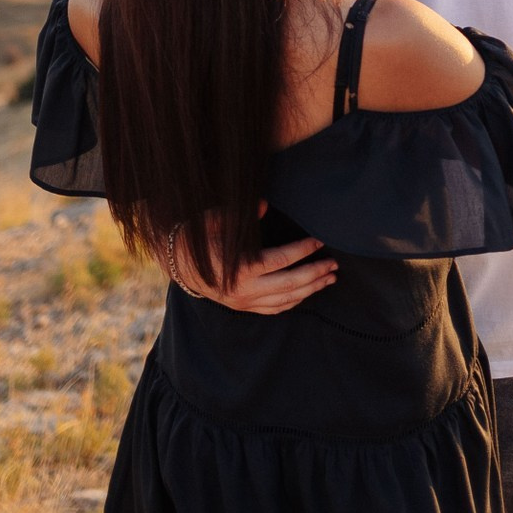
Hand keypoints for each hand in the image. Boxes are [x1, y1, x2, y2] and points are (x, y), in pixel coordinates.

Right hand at [162, 211, 336, 314]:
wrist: (178, 265)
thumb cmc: (197, 238)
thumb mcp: (214, 220)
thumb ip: (240, 213)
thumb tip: (265, 203)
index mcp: (239, 268)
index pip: (280, 260)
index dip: (302, 251)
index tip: (319, 241)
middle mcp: (244, 290)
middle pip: (290, 284)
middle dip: (315, 274)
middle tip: (334, 264)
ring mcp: (244, 302)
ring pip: (286, 300)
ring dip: (311, 289)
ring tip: (330, 278)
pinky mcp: (243, 308)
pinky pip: (275, 308)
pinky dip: (295, 301)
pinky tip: (308, 291)